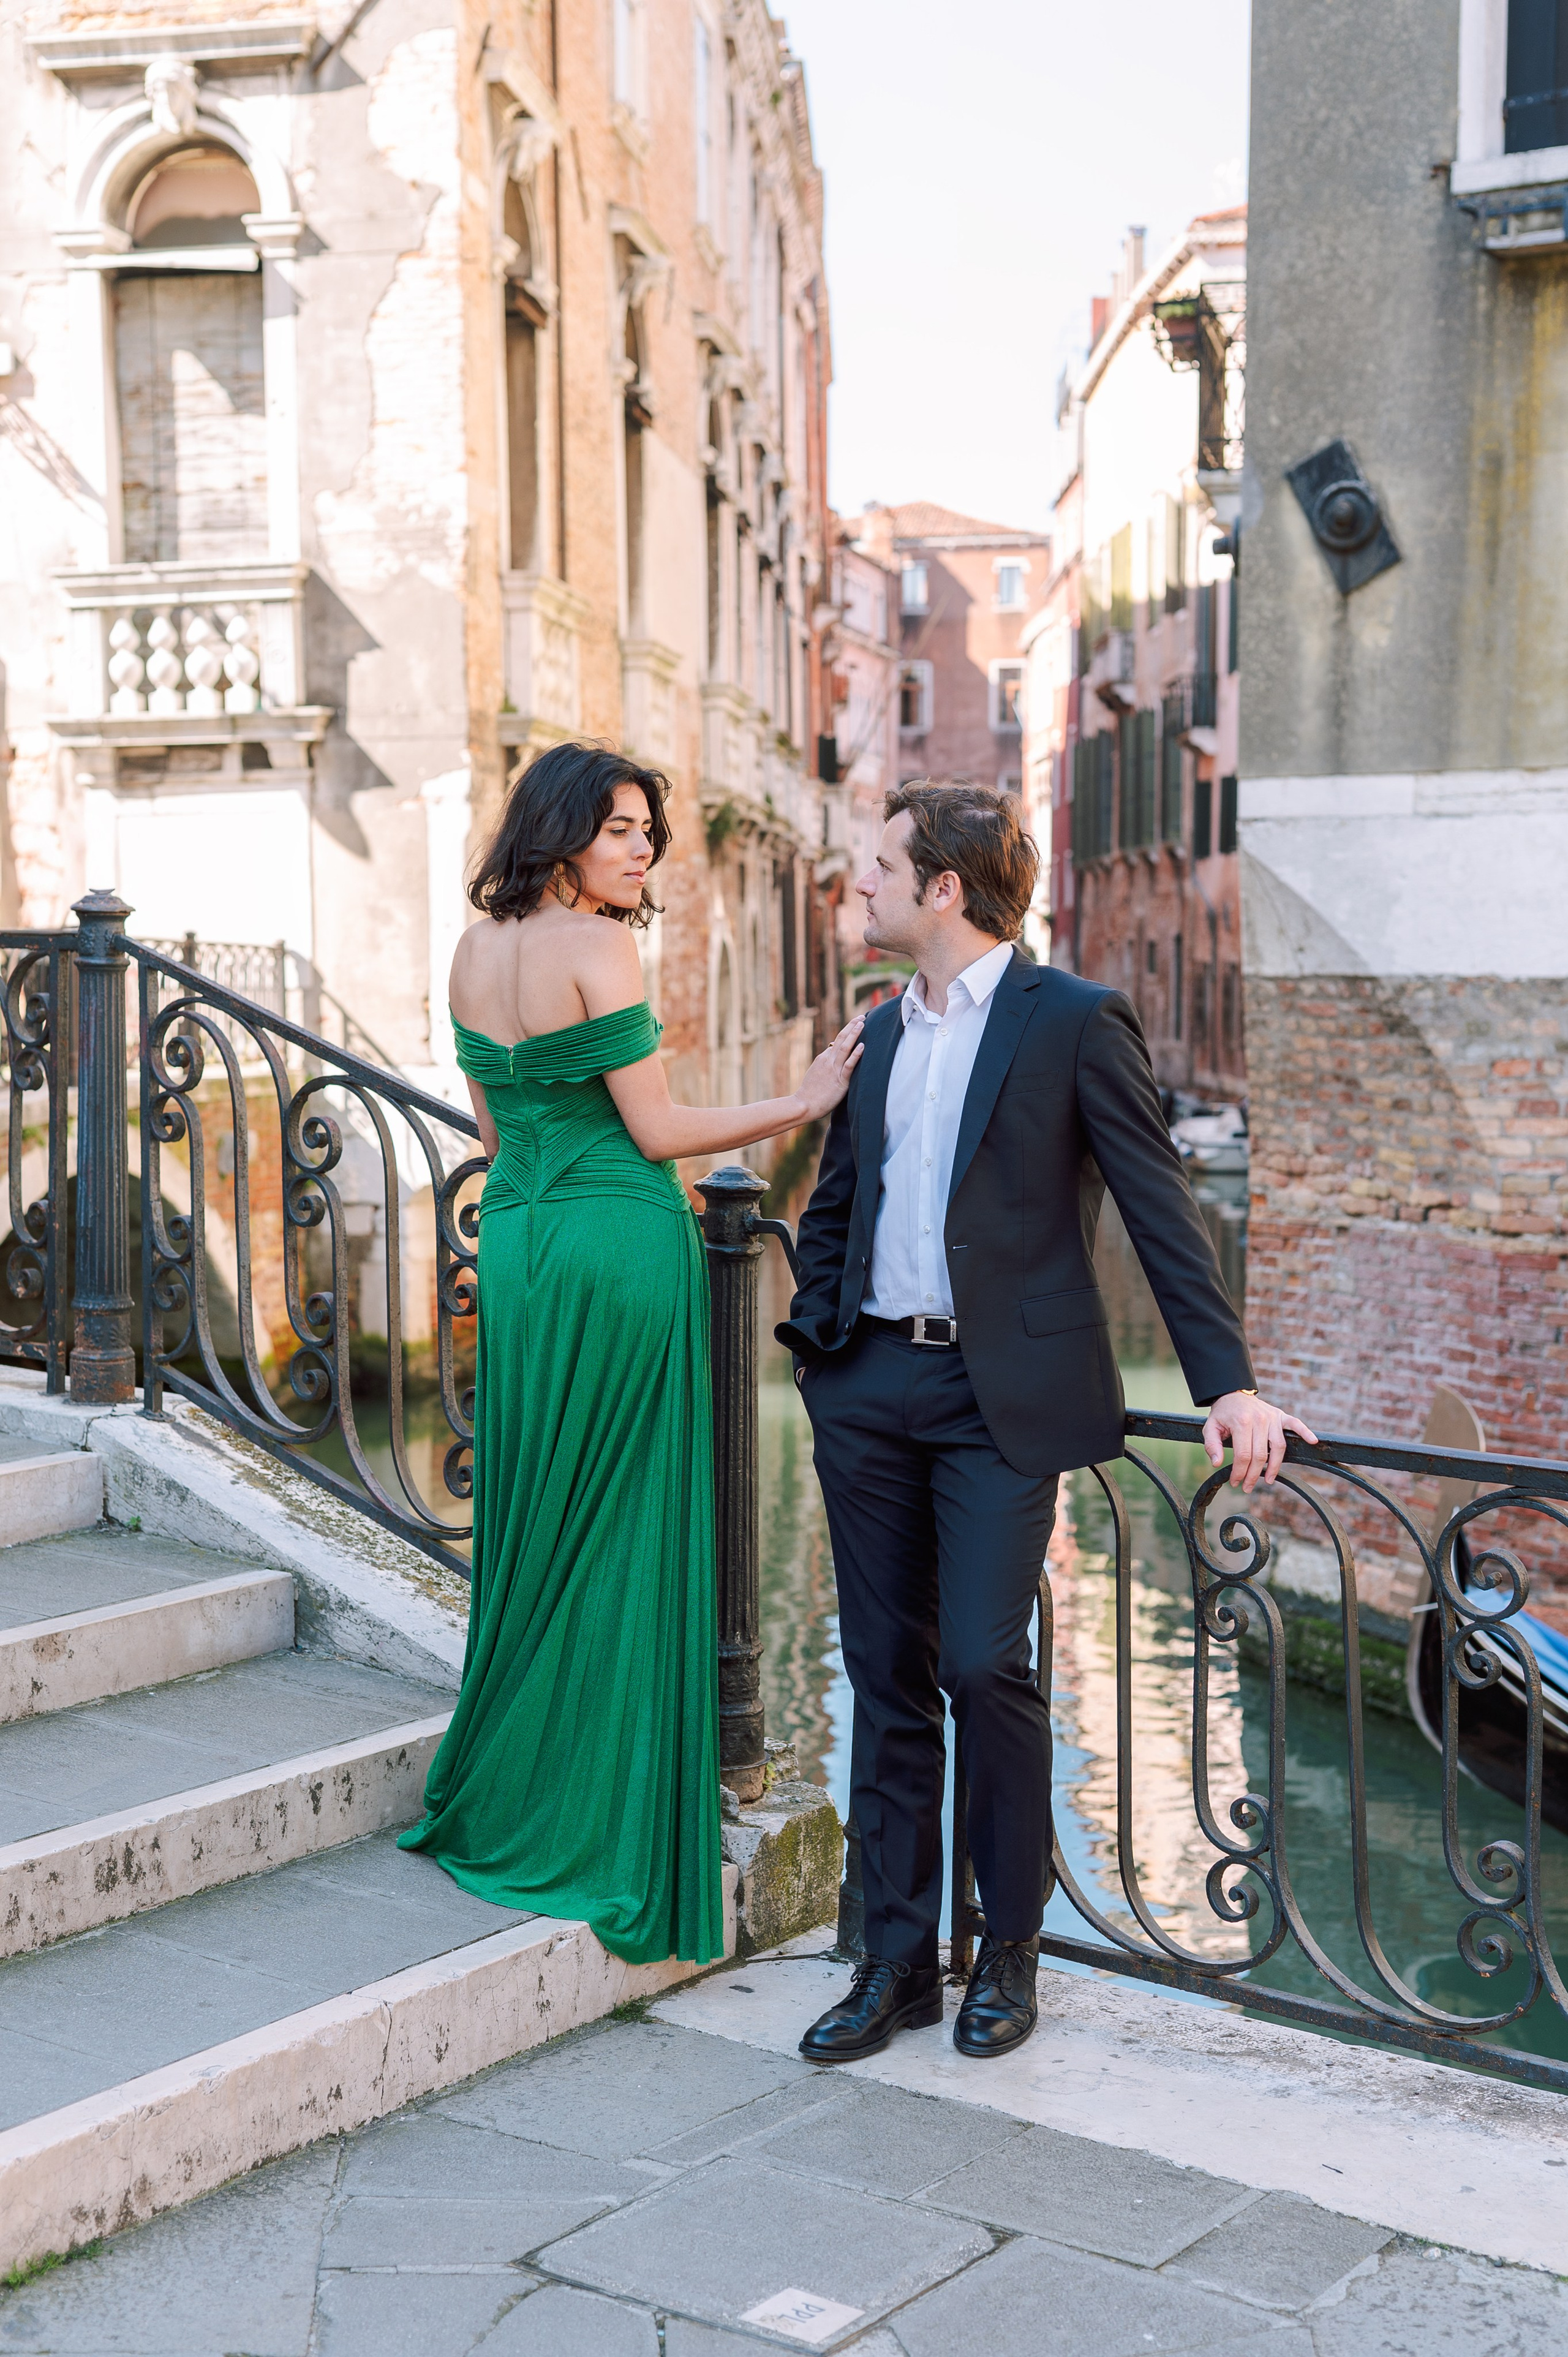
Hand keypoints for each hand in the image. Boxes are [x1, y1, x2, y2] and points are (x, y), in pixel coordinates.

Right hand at [794, 1017, 864, 1120]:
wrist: (803, 1104)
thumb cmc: (810, 1092)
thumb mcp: (816, 1072)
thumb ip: (824, 1063)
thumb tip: (831, 1053)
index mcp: (823, 1058)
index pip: (836, 1041)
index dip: (847, 1031)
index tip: (855, 1023)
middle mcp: (828, 1060)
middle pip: (841, 1039)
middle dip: (852, 1026)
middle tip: (862, 1016)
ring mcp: (834, 1069)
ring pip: (845, 1047)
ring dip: (854, 1034)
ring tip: (863, 1023)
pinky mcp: (840, 1081)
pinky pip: (849, 1065)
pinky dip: (856, 1055)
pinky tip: (863, 1046)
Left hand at [1202, 1392, 1318, 1492]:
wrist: (1233, 1393)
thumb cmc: (1223, 1413)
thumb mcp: (1210, 1427)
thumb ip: (1212, 1445)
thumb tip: (1217, 1463)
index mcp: (1241, 1422)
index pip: (1243, 1455)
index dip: (1239, 1472)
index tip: (1235, 1482)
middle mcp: (1259, 1420)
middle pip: (1260, 1455)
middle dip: (1253, 1475)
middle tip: (1247, 1487)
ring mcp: (1272, 1417)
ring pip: (1278, 1447)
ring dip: (1275, 1466)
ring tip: (1268, 1480)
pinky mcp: (1280, 1415)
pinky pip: (1295, 1424)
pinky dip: (1305, 1432)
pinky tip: (1312, 1441)